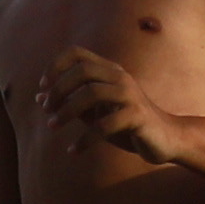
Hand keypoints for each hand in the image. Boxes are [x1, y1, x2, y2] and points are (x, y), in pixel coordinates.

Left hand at [28, 43, 172, 172]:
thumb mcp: (95, 112)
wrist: (165, 139)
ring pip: (92, 93)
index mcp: (109, 70)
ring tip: (52, 127)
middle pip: (82, 71)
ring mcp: (130, 95)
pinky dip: (85, 139)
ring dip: (67, 111)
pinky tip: (73, 151)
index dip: (56, 65)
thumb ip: (71, 103)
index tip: (42, 87)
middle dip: (59, 90)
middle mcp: (120, 77)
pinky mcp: (137, 116)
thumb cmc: (126, 124)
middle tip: (46, 110)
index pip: (76, 53)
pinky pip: (105, 125)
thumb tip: (39, 98)